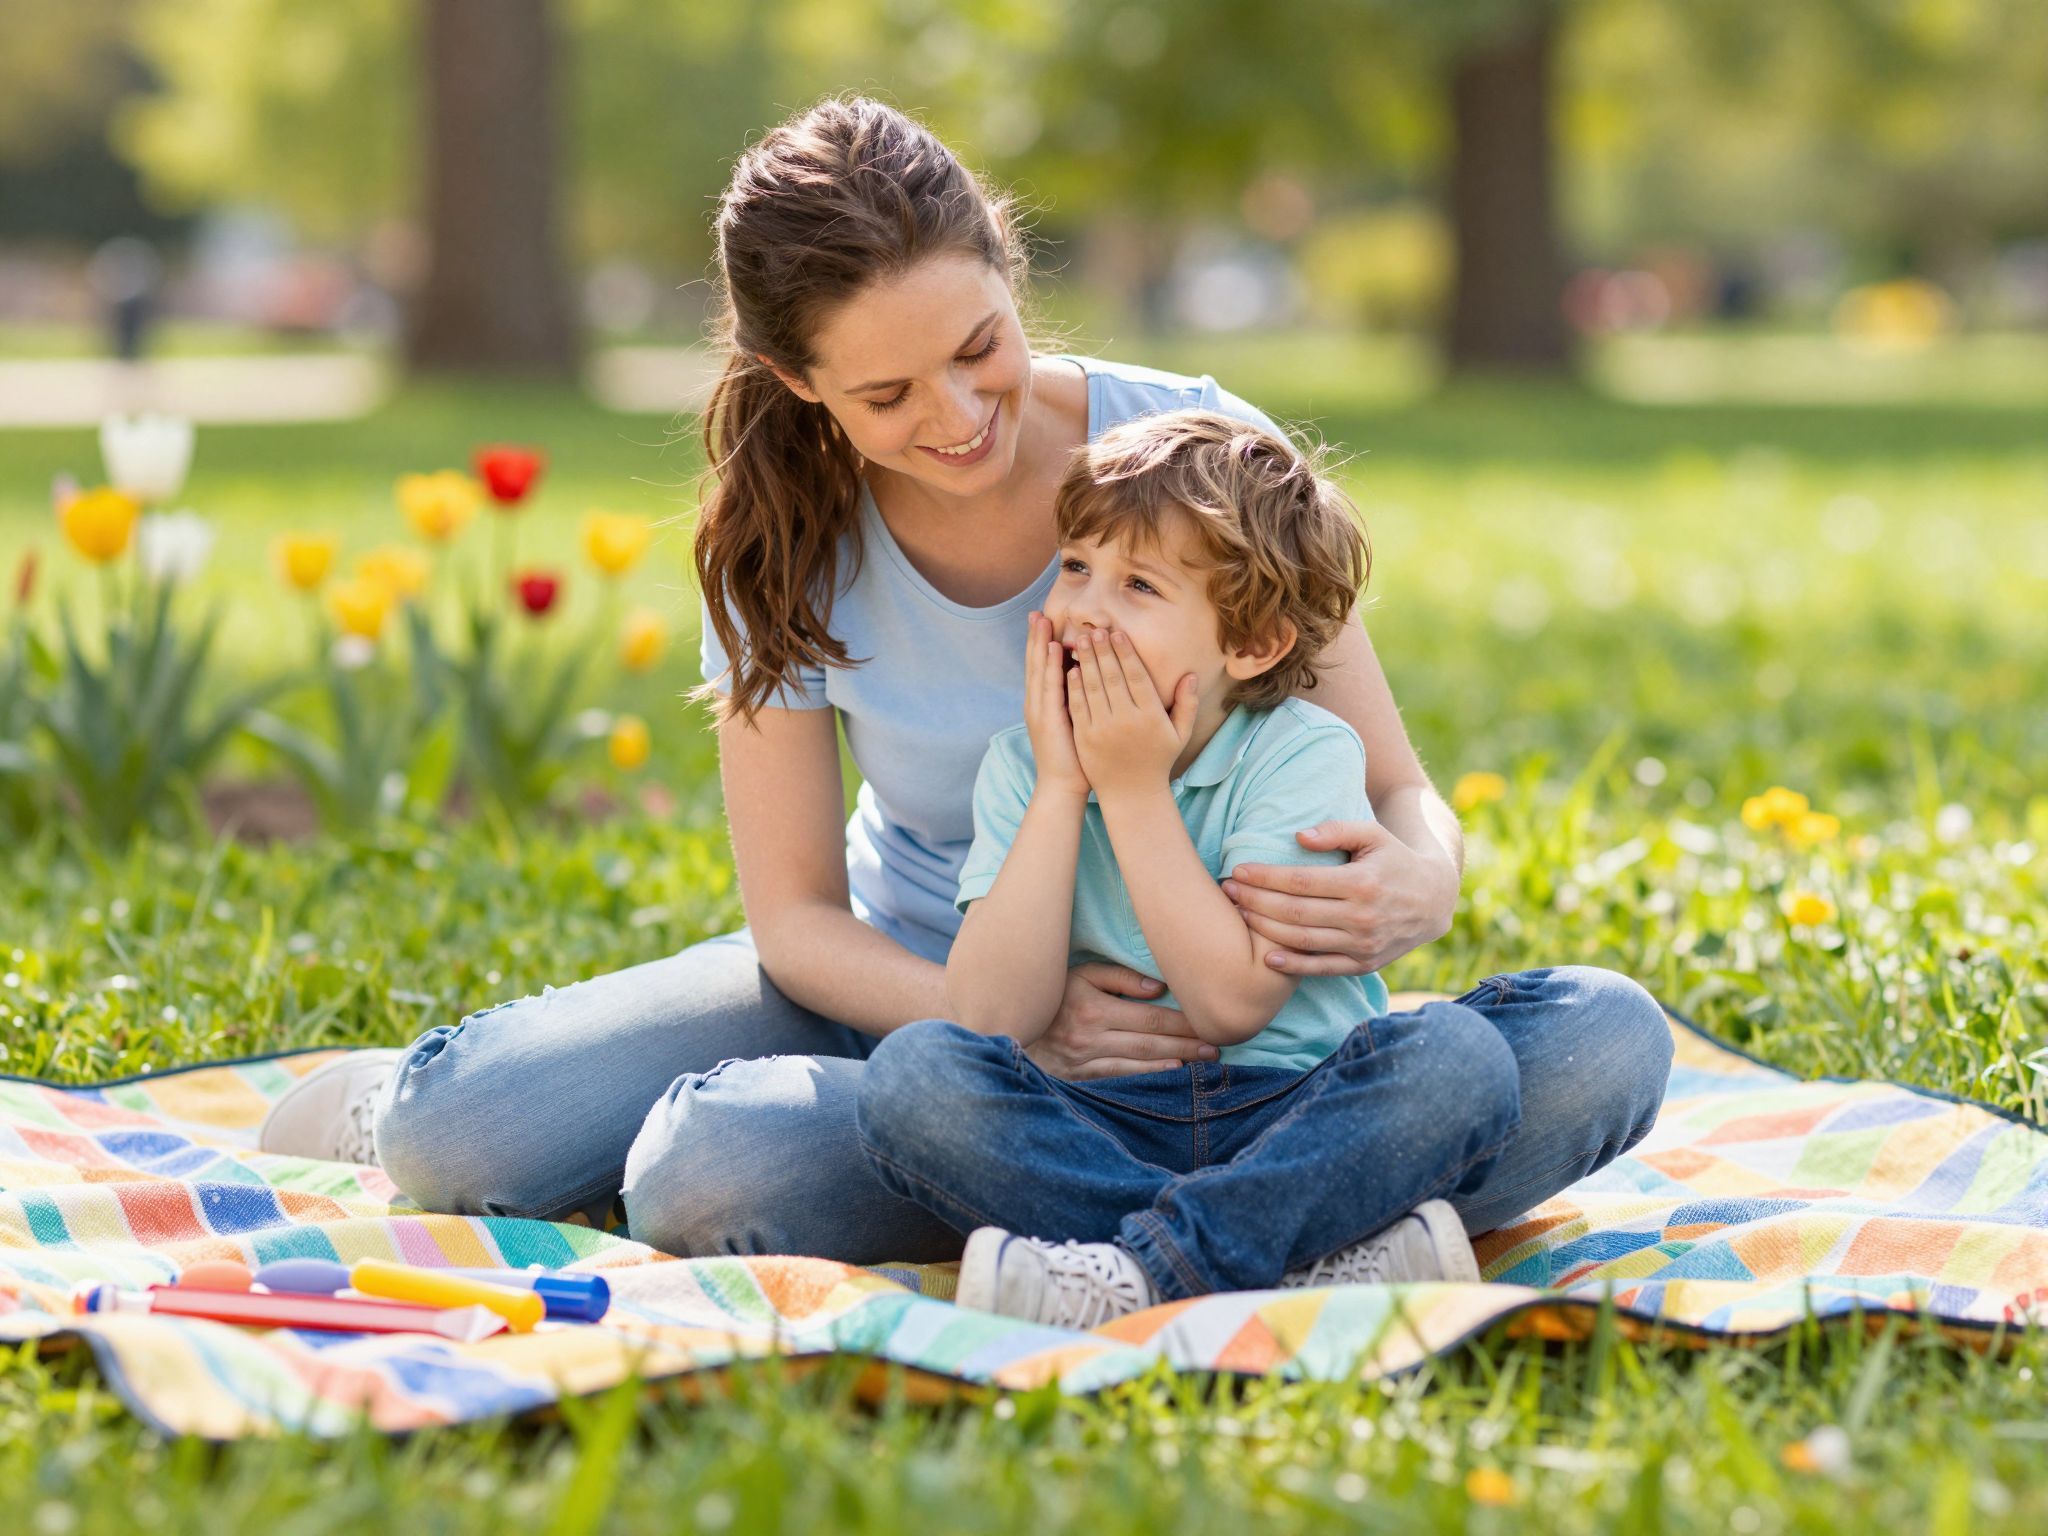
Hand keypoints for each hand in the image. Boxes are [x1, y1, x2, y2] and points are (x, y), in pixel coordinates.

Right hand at [1023, 611, 1087, 797]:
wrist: (1063, 787)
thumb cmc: (1074, 758)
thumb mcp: (1073, 723)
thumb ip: (1074, 700)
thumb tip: (1083, 678)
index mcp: (1042, 704)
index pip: (1040, 668)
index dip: (1040, 644)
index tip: (1044, 620)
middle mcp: (1036, 704)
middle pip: (1034, 664)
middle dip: (1035, 638)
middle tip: (1037, 612)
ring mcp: (1039, 711)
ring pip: (1039, 670)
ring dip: (1040, 644)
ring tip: (1042, 620)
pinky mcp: (1047, 719)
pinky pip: (1050, 687)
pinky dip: (1051, 666)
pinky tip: (1055, 649)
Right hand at [1025, 961, 1219, 1079]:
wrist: (1013, 1026)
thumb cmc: (1053, 996)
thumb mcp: (1079, 974)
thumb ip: (1118, 977)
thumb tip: (1157, 989)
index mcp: (1093, 1007)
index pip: (1150, 1016)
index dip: (1182, 1021)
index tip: (1209, 1022)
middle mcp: (1091, 1036)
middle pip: (1150, 1040)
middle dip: (1188, 1042)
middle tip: (1218, 1045)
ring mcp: (1086, 1060)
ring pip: (1140, 1062)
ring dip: (1176, 1060)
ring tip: (1206, 1060)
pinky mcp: (1082, 1078)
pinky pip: (1122, 1077)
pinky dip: (1150, 1076)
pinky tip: (1172, 1072)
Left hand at [1066, 630, 1196, 801]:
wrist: (1132, 794)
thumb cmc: (1157, 761)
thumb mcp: (1179, 735)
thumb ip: (1187, 704)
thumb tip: (1191, 676)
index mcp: (1151, 716)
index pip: (1137, 676)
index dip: (1126, 653)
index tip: (1118, 633)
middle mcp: (1126, 720)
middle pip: (1112, 677)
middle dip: (1102, 650)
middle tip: (1095, 630)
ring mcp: (1103, 729)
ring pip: (1093, 687)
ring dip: (1086, 661)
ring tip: (1081, 641)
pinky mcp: (1085, 738)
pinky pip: (1079, 706)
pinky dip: (1074, 686)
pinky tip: (1072, 669)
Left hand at [1221, 820, 1459, 975]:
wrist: (1433, 900)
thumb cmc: (1394, 860)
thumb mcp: (1373, 834)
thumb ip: (1337, 830)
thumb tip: (1298, 836)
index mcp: (1362, 883)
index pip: (1300, 882)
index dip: (1265, 877)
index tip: (1238, 870)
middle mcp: (1362, 917)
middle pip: (1295, 912)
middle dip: (1255, 901)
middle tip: (1228, 891)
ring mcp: (1363, 945)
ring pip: (1302, 940)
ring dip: (1264, 929)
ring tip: (1238, 914)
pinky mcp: (1364, 964)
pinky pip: (1322, 968)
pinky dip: (1292, 965)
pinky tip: (1266, 956)